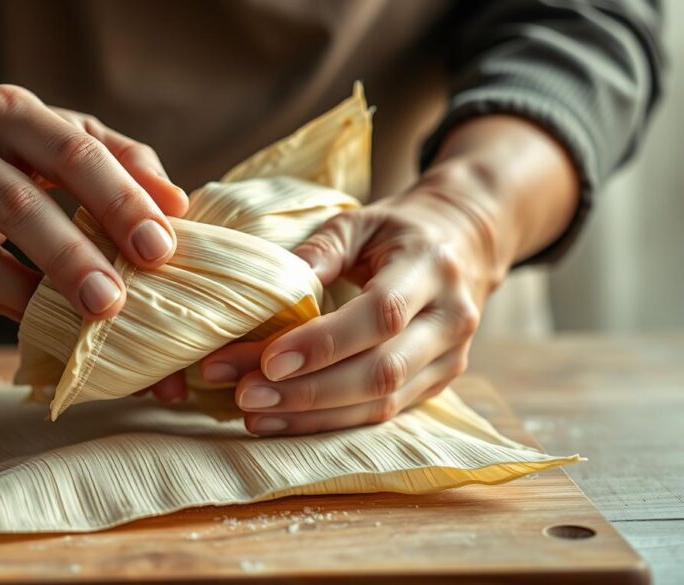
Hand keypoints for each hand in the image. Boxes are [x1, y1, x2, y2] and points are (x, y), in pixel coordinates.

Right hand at [0, 84, 189, 320]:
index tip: (160, 250)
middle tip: (115, 301)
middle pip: (22, 207)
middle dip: (73, 259)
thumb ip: (128, 162)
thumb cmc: (22, 144)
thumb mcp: (72, 133)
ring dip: (37, 296)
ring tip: (84, 321)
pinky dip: (13, 306)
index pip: (75, 154)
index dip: (120, 203)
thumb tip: (178, 205)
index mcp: (15, 112)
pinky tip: (49, 317)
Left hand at [197, 166, 508, 434]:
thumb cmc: (398, 231)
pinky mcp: (437, 385)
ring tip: (253, 413)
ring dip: (312, 416)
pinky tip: (282, 420)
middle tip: (246, 394)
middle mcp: (450, 319)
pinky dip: (328, 423)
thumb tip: (275, 286)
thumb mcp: (360, 221)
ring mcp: (450, 359)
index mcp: (432, 268)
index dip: (325, 343)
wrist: (466, 244)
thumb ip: (321, 248)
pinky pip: (382, 415)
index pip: (382, 315)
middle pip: (382, 371)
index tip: (270, 360)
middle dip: (309, 390)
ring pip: (381, 403)